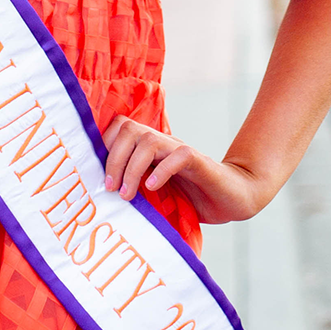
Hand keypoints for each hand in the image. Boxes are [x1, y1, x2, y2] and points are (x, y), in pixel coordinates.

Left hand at [101, 115, 270, 223]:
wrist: (234, 198)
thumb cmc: (194, 199)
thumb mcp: (159, 194)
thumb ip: (137, 189)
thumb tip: (103, 202)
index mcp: (151, 148)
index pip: (121, 127)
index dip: (104, 144)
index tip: (96, 174)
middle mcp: (164, 143)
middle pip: (129, 129)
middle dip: (113, 158)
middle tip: (109, 188)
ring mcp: (181, 150)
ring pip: (148, 140)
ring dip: (132, 168)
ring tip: (127, 195)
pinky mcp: (199, 161)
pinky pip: (178, 155)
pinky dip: (162, 170)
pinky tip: (153, 188)